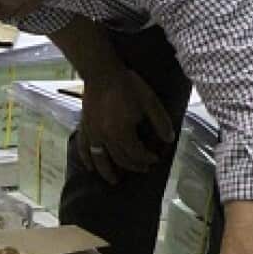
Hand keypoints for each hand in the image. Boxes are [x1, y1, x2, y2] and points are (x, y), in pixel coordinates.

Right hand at [77, 68, 173, 183]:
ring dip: (107, 172)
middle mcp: (105, 138)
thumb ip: (160, 122)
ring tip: (114, 181)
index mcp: (122, 133)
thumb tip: (169, 139)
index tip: (155, 158)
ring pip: (99, 158)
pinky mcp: (84, 127)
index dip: (147, 158)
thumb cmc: (127, 86)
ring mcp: (92, 134)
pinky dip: (86, 159)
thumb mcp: (150, 101)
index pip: (136, 153)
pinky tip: (89, 167)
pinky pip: (83, 147)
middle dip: (133, 166)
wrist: (101, 72)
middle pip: (119, 159)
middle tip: (143, 168)